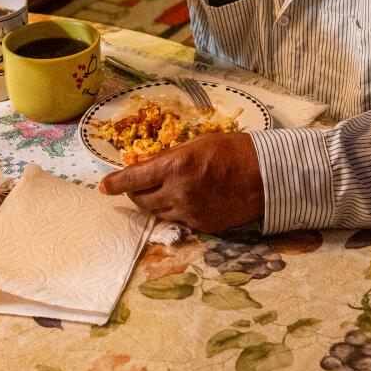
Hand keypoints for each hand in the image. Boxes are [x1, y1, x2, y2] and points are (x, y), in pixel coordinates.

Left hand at [98, 131, 264, 231]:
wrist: (266, 176)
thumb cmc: (232, 150)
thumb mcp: (196, 144)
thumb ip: (167, 156)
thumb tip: (141, 164)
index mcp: (176, 166)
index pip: (133, 179)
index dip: (115, 183)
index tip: (103, 187)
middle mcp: (179, 192)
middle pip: (141, 200)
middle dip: (134, 193)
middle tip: (135, 186)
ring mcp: (190, 213)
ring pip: (157, 213)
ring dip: (153, 202)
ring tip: (161, 191)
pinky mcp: (201, 227)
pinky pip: (178, 221)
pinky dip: (175, 211)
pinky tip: (186, 199)